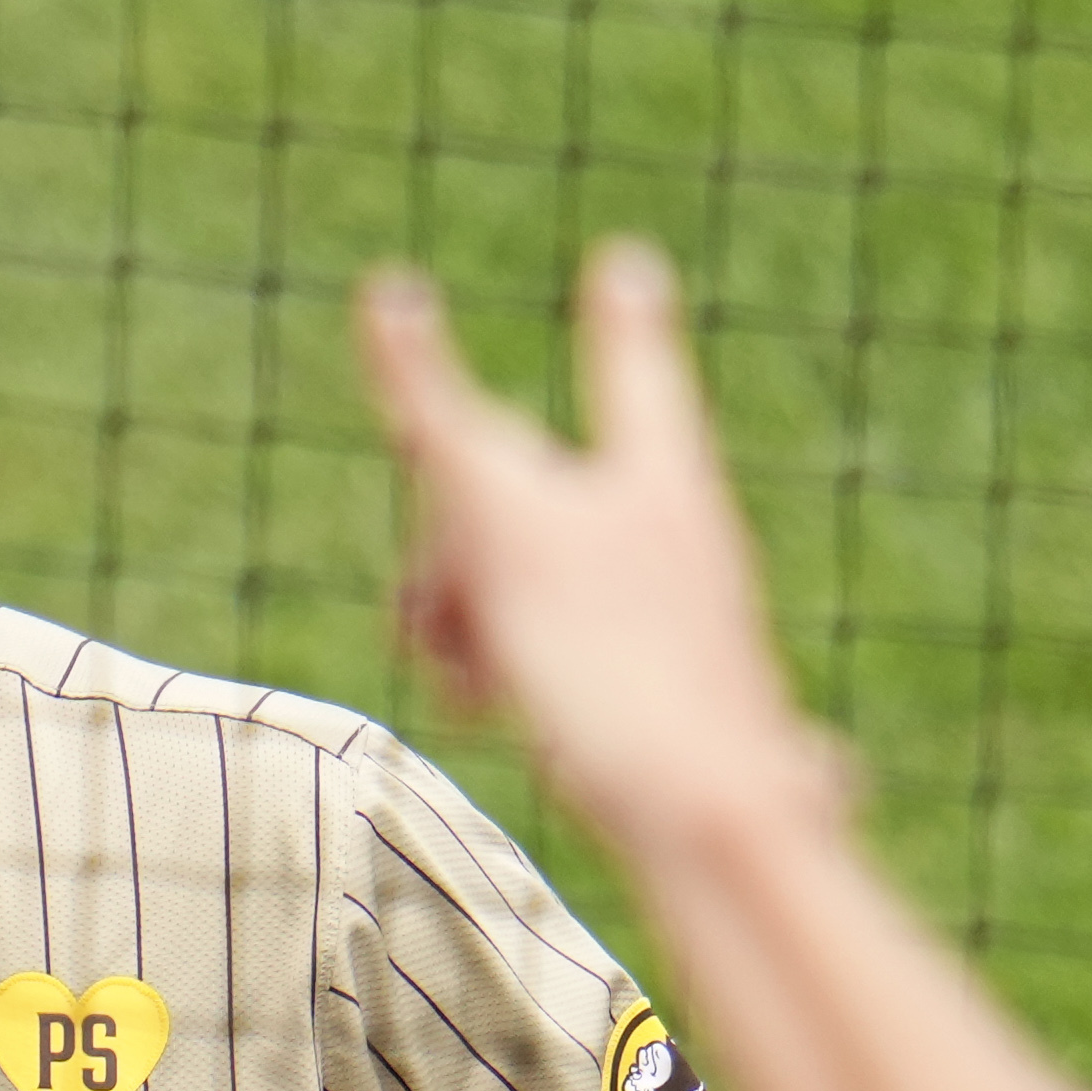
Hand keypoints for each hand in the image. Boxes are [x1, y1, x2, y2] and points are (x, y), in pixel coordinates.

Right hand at [357, 244, 843, 862]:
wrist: (703, 825)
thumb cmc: (611, 670)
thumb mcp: (501, 523)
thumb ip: (437, 410)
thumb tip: (388, 293)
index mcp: (658, 473)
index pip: (628, 368)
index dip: (615, 321)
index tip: (627, 265)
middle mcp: (674, 534)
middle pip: (537, 490)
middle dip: (458, 533)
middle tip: (432, 607)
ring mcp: (665, 616)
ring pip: (537, 577)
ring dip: (470, 610)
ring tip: (466, 681)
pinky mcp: (651, 694)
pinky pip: (560, 647)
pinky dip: (509, 662)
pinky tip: (489, 705)